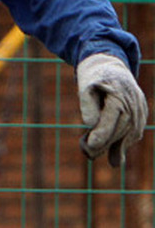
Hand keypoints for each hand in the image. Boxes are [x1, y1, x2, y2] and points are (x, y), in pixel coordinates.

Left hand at [77, 52, 147, 166]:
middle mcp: (133, 102)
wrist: (113, 68)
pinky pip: (135, 133)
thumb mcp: (85, 86)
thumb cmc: (95, 79)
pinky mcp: (141, 115)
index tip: (91, 145)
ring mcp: (140, 109)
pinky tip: (115, 158)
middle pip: (121, 127)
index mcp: (119, 93)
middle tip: (87, 153)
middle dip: (105, 143)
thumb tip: (90, 123)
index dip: (102, 132)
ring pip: (130, 133)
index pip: (112, 115)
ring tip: (93, 155)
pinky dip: (125, 145)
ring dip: (115, 148)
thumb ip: (87, 104)